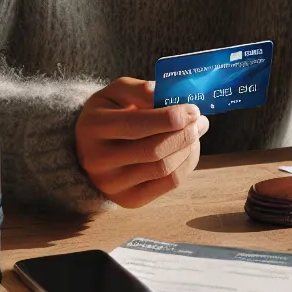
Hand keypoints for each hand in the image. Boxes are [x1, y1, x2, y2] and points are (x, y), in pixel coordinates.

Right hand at [75, 78, 207, 208]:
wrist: (92, 147)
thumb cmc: (110, 113)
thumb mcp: (117, 92)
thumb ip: (141, 90)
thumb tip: (172, 99)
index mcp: (93, 127)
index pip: (138, 125)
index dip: (172, 117)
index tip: (193, 109)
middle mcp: (97, 160)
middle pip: (154, 150)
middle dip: (184, 134)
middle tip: (199, 121)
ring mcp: (111, 184)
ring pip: (165, 169)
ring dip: (188, 148)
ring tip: (195, 133)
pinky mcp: (128, 200)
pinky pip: (169, 184)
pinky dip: (186, 164)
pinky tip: (188, 150)